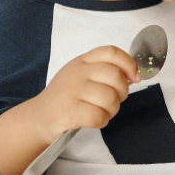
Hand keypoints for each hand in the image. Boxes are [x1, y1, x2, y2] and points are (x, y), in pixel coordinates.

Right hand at [18, 46, 139, 142]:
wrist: (39, 116)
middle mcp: (77, 72)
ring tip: (101, 111)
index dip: (129, 64)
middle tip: (113, 101)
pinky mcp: (69, 111)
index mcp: (82, 61)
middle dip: (122, 93)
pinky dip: (101, 121)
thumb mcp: (80, 76)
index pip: (111, 52)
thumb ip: (103, 71)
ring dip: (111, 110)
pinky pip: (99, 117)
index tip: (135, 78)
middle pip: (116, 77)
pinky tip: (93, 120)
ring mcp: (72, 91)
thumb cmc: (65, 97)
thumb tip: (132, 76)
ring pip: (110, 99)